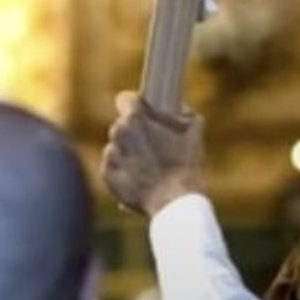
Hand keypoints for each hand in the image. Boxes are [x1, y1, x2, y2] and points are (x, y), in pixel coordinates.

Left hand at [101, 90, 205, 216]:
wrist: (174, 201)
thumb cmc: (184, 164)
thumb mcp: (193, 130)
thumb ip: (184, 112)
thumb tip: (179, 107)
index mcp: (135, 118)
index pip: (125, 99)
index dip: (135, 104)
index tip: (142, 112)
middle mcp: (118, 132)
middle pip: (122, 125)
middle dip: (134, 133)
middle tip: (152, 145)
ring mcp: (111, 154)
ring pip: (117, 146)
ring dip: (128, 152)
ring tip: (148, 165)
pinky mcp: (106, 174)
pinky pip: (113, 166)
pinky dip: (123, 170)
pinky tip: (140, 178)